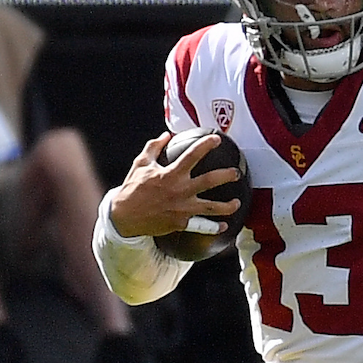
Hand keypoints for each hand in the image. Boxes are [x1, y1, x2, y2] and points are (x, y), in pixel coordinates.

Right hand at [107, 133, 241, 239]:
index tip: (217, 139)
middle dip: (226, 175)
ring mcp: (183, 208)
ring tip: (238, 203)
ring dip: (227, 206)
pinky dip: (214, 227)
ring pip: (211, 207)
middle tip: (236, 173)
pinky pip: (201, 226)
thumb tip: (166, 135)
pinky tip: (224, 226)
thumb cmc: (133, 188)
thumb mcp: (141, 164)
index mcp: (171, 174)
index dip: (206, 145)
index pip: (193, 155)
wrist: (125, 216)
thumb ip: (154, 147)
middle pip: (210, 181)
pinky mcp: (181, 223)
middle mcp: (180, 191)